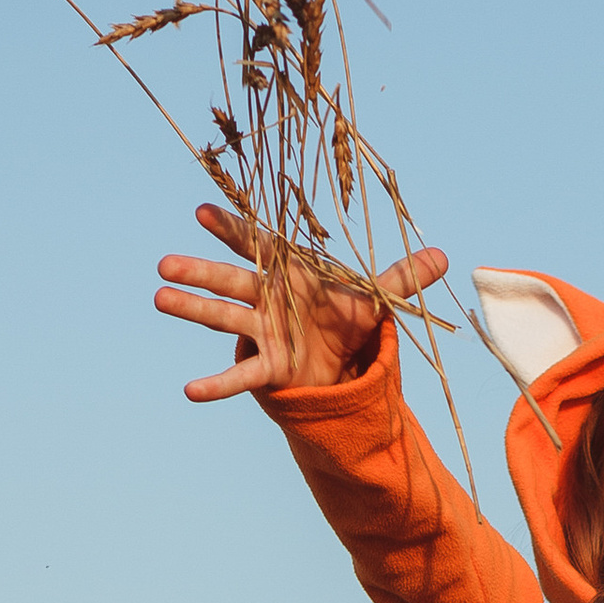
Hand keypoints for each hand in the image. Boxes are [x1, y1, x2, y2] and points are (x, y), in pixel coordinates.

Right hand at [152, 200, 447, 402]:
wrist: (343, 363)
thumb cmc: (347, 320)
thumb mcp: (376, 299)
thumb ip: (404, 277)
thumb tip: (445, 256)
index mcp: (290, 274)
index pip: (258, 246)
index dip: (232, 229)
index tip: (202, 210)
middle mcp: (268, 300)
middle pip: (230, 281)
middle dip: (199, 271)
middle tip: (165, 263)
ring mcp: (263, 332)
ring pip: (223, 318)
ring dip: (191, 310)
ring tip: (158, 299)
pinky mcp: (268, 367)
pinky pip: (240, 376)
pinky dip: (217, 385)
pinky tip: (189, 392)